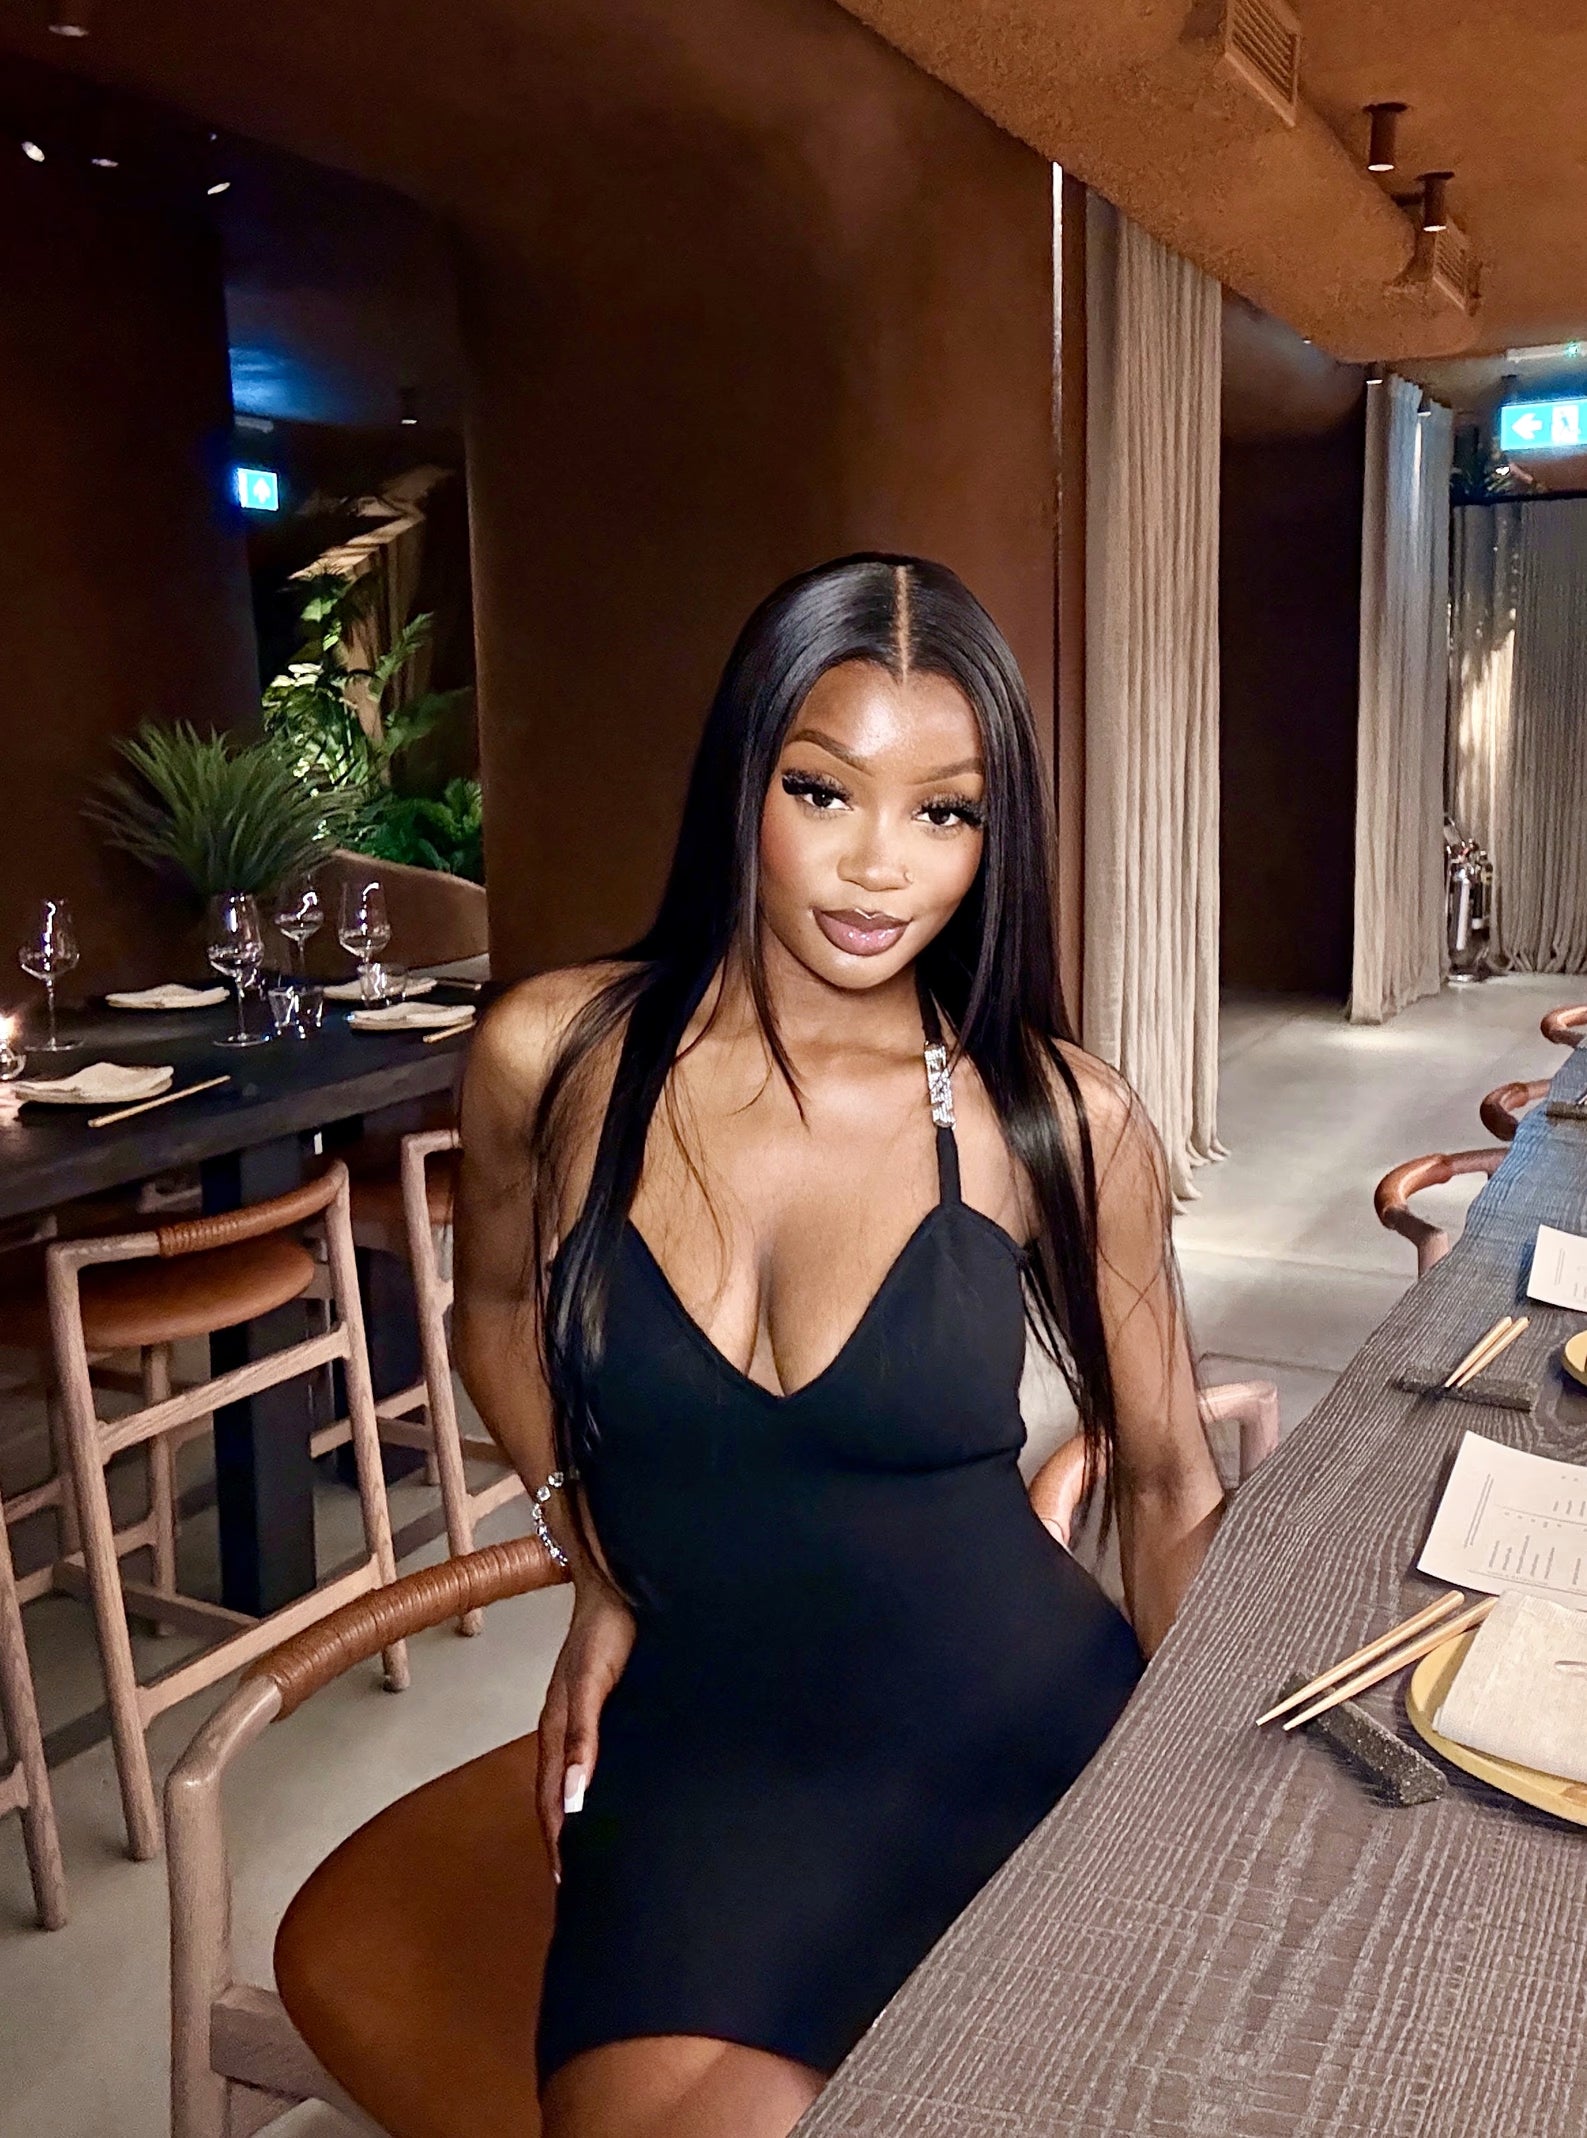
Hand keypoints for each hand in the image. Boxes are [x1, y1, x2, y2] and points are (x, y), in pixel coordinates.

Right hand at [536, 1576, 635, 1879]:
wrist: (619, 1581)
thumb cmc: (607, 1627)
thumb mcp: (594, 1685)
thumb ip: (583, 1738)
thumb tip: (571, 1796)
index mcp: (557, 1728)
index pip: (550, 1801)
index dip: (558, 1842)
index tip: (568, 1884)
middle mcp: (564, 1728)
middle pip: (555, 1797)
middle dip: (562, 1840)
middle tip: (578, 1884)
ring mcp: (579, 1716)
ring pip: (568, 1779)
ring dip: (573, 1816)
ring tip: (590, 1852)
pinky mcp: (598, 1704)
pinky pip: (586, 1757)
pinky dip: (588, 1786)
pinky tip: (606, 1795)